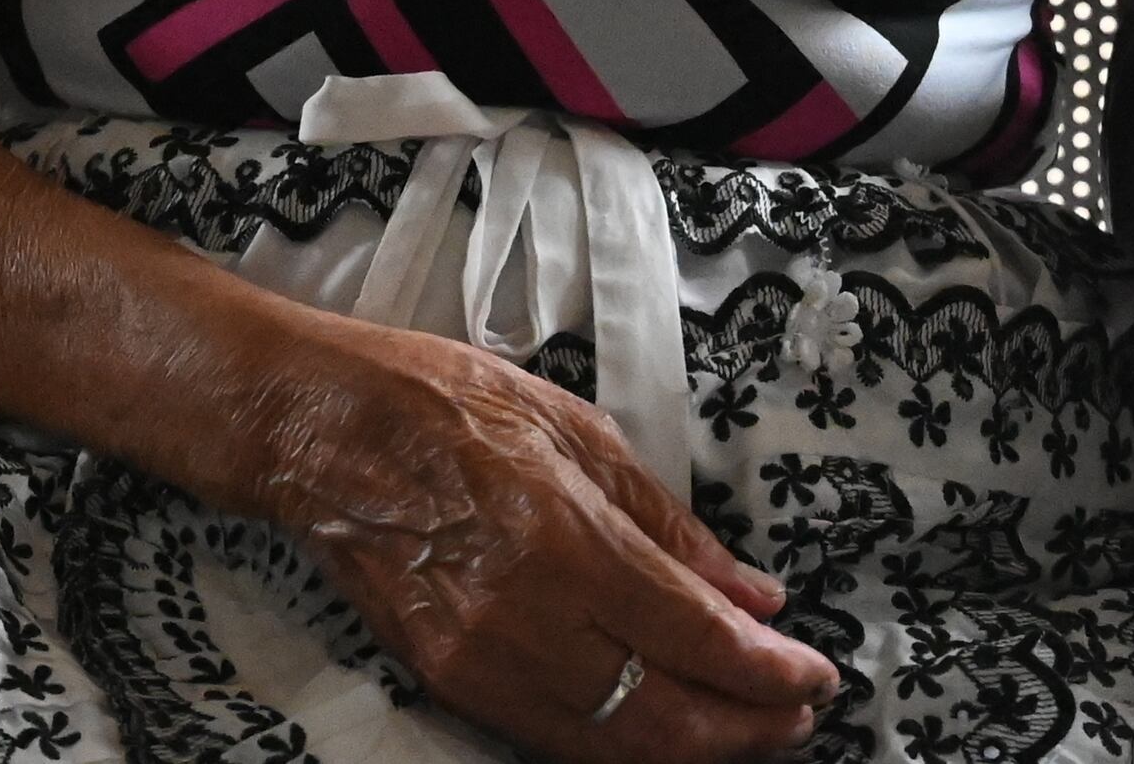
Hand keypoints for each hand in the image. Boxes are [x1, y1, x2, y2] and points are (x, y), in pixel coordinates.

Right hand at [271, 328, 838, 758]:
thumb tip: (753, 592)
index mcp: (566, 537)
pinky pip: (555, 740)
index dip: (771, 671)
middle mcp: (526, 618)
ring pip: (613, 748)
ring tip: (750, 731)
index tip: (816, 673)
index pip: (697, 636)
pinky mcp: (449, 685)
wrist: (318, 433)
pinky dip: (623, 746)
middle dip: (750, 727)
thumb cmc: (442, 404)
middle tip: (800, 714)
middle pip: (665, 716)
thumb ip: (670, 526)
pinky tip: (664, 727)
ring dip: (697, 751)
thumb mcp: (577, 430)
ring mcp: (483, 664)